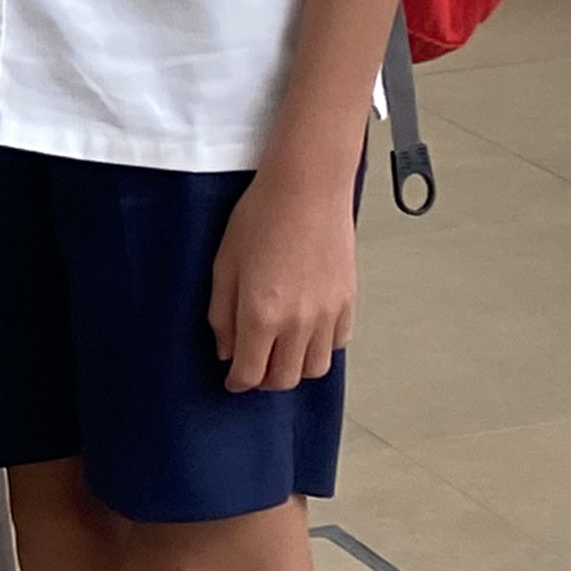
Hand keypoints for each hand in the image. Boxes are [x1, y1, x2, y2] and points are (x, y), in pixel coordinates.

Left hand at [208, 160, 357, 393]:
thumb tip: (226, 350)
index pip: (251, 373)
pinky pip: (337, 343)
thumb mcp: (224, 265)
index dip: (237, 382)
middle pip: (285, 379)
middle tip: (253, 368)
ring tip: (280, 352)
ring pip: (315, 368)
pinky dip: (319, 347)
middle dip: (264, 380)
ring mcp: (328, 313)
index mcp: (262, 314)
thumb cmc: (261, 216)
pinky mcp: (347, 300)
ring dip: (294, 368)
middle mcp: (299, 321)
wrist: (307, 187)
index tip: (232, 379)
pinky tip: (305, 332)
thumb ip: (222, 314)